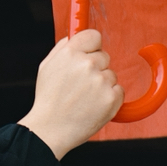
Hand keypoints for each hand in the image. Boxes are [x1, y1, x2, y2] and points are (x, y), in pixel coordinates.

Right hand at [20, 31, 123, 157]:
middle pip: (104, 57)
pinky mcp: (111, 98)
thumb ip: (62, 48)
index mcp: (70, 52)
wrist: (51, 129)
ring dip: (103, 86)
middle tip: (82, 86)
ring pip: (111, 75)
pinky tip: (94, 106)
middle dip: (97, 69)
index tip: (90, 55)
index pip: (94, 36)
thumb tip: (74, 37)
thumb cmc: (48, 100)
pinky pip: (119, 91)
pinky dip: (110, 99)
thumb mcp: (47, 66)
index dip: (93, 47)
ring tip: (85, 99)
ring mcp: (100, 81)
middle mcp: (87, 64)